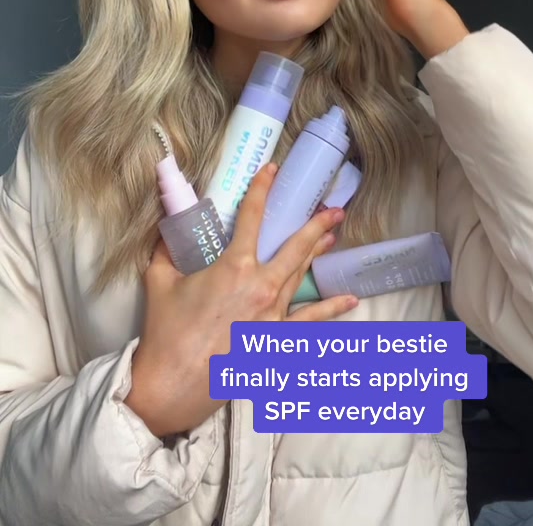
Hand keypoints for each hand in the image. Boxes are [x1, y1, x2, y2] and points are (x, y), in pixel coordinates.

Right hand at [126, 163, 356, 437]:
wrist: (172, 384)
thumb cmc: (165, 332)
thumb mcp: (160, 280)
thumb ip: (167, 250)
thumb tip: (168, 229)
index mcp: (234, 267)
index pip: (251, 218)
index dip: (261, 190)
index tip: (272, 171)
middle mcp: (261, 287)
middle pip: (294, 247)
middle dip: (315, 226)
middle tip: (333, 210)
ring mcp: (272, 315)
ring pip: (300, 276)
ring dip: (317, 254)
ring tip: (333, 237)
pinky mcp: (275, 341)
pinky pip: (310, 322)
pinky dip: (331, 309)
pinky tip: (350, 299)